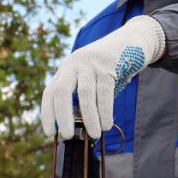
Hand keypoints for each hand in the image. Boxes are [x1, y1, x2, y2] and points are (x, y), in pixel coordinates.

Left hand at [41, 15, 165, 138]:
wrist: (130, 41)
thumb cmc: (108, 67)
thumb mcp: (89, 76)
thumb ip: (82, 94)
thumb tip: (78, 126)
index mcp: (66, 69)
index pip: (50, 92)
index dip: (47, 113)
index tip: (50, 133)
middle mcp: (74, 64)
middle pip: (61, 91)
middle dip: (63, 115)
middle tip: (67, 136)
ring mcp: (90, 63)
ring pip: (85, 94)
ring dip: (89, 117)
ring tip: (94, 134)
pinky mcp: (108, 65)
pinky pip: (104, 92)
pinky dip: (105, 111)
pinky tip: (107, 124)